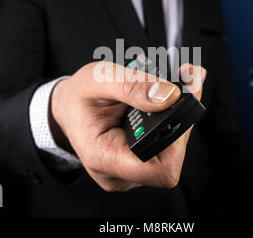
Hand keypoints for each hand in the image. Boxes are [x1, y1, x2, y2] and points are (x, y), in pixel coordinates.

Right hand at [51, 61, 205, 191]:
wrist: (67, 107)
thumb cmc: (78, 96)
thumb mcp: (99, 79)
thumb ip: (133, 86)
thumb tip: (170, 96)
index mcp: (104, 157)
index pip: (160, 169)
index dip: (178, 138)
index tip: (181, 101)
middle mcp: (118, 173)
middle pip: (171, 157)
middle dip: (181, 118)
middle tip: (185, 81)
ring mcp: (129, 171)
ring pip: (171, 152)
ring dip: (178, 118)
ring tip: (169, 90)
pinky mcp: (137, 162)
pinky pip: (165, 148)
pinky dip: (170, 122)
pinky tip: (163, 103)